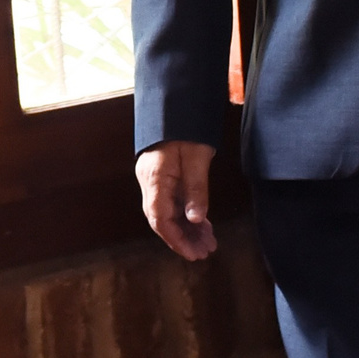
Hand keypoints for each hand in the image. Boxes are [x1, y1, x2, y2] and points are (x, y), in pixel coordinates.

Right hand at [137, 139, 217, 260]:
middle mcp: (150, 183)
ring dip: (187, 229)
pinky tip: (203, 225)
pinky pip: (173, 203)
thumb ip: (196, 189)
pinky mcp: (164, 178)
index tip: (193, 252)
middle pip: (163, 220)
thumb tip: (196, 219)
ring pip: (169, 213)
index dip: (176, 239)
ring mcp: (155, 181)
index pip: (160, 218)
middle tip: (206, 251)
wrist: (177, 104)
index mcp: (154, 178)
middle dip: (184, 238)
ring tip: (208, 243)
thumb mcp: (197, 157)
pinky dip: (187, 216)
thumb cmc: (187, 128)